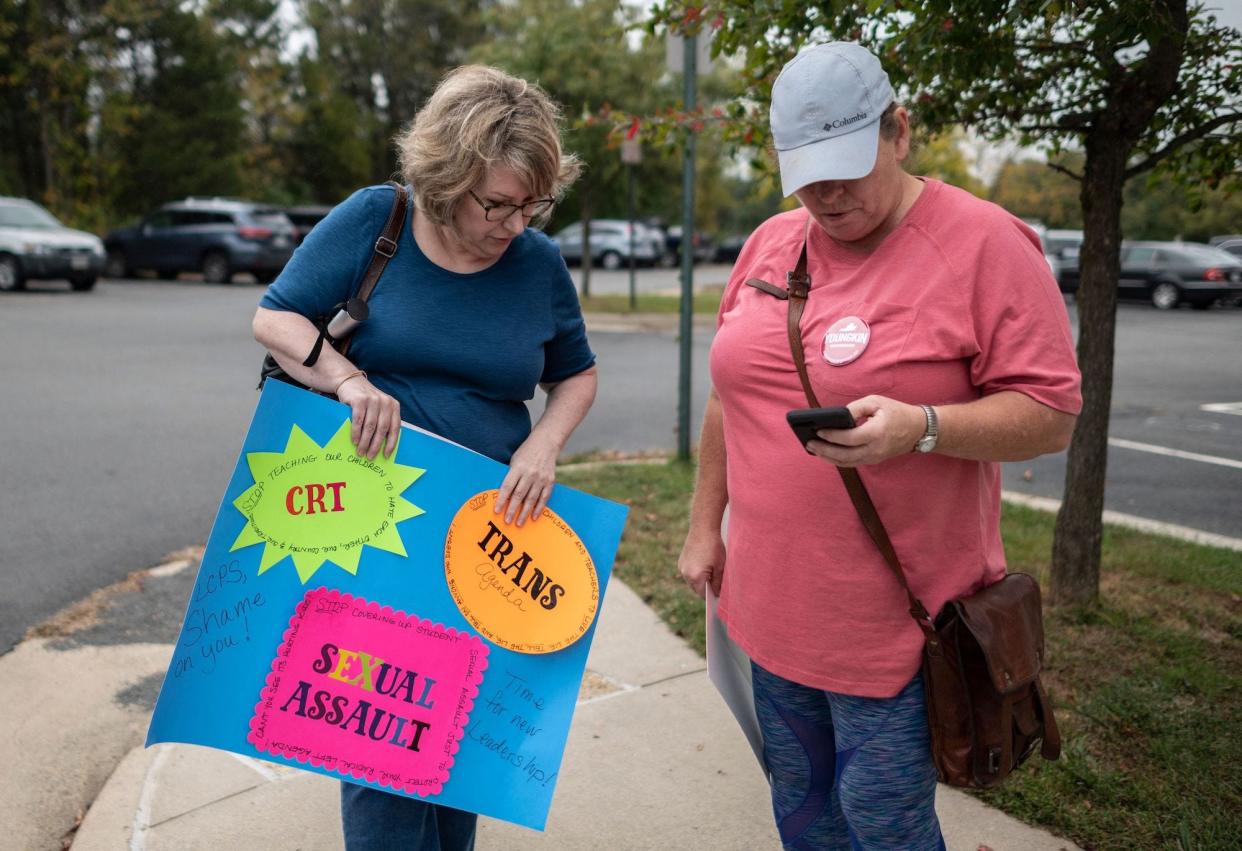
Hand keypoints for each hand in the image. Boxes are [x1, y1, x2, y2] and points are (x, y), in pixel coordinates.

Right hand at [336, 376, 400, 459]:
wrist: (350, 382)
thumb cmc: (366, 401)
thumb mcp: (379, 408)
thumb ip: (384, 421)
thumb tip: (383, 447)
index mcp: (393, 406)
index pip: (395, 428)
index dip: (391, 443)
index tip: (386, 455)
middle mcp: (385, 402)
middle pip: (382, 429)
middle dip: (376, 445)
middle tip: (370, 457)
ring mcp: (372, 400)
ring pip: (370, 427)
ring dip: (365, 442)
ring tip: (360, 452)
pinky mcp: (359, 400)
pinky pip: (358, 420)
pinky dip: (356, 433)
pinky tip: (354, 441)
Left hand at [495, 432, 557, 526]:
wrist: (546, 443)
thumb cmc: (526, 452)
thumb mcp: (514, 461)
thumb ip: (511, 476)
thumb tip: (504, 495)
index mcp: (517, 467)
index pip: (507, 487)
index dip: (502, 500)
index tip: (497, 511)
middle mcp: (529, 473)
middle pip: (519, 495)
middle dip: (512, 510)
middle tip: (507, 521)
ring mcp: (541, 478)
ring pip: (531, 499)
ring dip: (525, 512)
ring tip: (519, 523)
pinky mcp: (550, 480)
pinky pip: (544, 497)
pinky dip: (539, 508)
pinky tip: (534, 516)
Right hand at [679, 529, 725, 598]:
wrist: (703, 528)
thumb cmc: (714, 547)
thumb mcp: (720, 567)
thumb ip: (718, 583)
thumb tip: (717, 593)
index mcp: (695, 577)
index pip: (703, 595)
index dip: (712, 596)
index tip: (719, 596)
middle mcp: (685, 574)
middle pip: (696, 589)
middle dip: (706, 589)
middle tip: (718, 584)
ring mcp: (682, 567)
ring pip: (692, 581)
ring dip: (700, 581)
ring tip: (711, 574)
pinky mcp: (681, 561)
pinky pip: (688, 573)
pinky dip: (696, 573)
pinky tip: (704, 567)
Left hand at [805, 395, 925, 466]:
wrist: (918, 429)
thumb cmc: (896, 412)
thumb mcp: (876, 402)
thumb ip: (855, 408)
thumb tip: (837, 417)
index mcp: (877, 432)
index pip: (850, 438)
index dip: (832, 435)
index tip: (818, 430)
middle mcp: (875, 449)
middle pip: (845, 455)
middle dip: (824, 450)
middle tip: (809, 443)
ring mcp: (874, 457)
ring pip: (847, 462)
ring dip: (828, 457)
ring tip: (813, 449)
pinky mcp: (873, 460)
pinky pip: (852, 463)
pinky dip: (837, 460)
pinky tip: (826, 453)